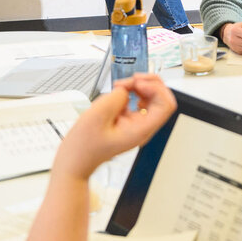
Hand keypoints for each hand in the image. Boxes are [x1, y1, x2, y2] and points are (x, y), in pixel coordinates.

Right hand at [53, 74, 174, 178]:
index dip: (155, 89)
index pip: (165, 106)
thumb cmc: (83, 146)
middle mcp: (142, 127)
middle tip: (130, 80)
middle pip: (161, 98)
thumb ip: (116, 98)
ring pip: (152, 96)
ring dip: (139, 85)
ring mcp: (137, 123)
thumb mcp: (97, 116)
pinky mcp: (129, 119)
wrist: (75, 160)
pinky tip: (119, 91)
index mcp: (140, 130)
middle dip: (147, 83)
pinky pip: (138, 100)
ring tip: (121, 85)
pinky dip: (131, 91)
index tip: (137, 84)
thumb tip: (125, 90)